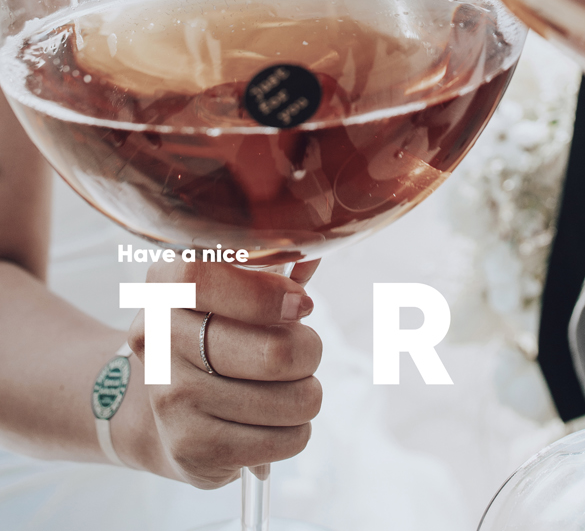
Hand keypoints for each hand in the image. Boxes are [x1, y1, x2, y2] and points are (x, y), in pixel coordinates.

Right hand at [118, 258, 321, 487]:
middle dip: (309, 351)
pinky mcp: (190, 447)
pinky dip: (297, 432)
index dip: (262, 293)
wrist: (169, 414)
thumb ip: (271, 267)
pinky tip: (276, 422)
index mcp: (166, 285)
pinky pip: (282, 440)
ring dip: (306, 395)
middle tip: (306, 351)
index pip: (200, 277)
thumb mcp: (232, 292)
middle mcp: (158, 340)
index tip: (303, 305)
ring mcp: (170, 397)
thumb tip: (314, 248)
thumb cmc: (219, 337)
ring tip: (288, 389)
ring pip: (289, 400)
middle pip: (272, 352)